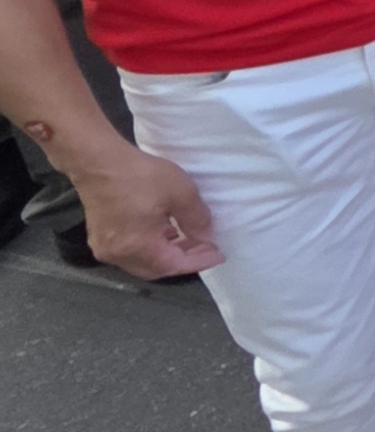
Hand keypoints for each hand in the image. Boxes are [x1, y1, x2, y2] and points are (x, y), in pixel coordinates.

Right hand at [66, 143, 221, 280]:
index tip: (219, 254)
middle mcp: (117, 255)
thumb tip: (206, 237)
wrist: (98, 161)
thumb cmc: (140, 177)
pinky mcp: (98, 237)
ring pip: (141, 262)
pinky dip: (150, 247)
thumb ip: (197, 220)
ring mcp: (104, 248)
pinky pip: (129, 252)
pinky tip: (164, 232)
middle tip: (204, 247)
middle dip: (182, 261)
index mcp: (137, 248)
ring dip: (166, 254)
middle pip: (155, 269)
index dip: (198, 261)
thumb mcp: (181, 193)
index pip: (173, 266)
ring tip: (188, 238)